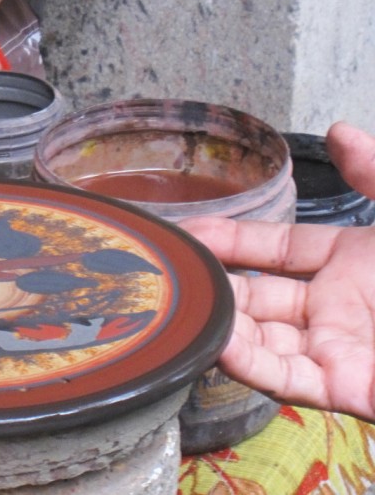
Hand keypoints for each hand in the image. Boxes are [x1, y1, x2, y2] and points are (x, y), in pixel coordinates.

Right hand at [180, 121, 374, 420]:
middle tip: (168, 275)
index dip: (229, 240)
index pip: (273, 251)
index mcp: (354, 264)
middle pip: (257, 297)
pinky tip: (220, 343)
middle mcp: (339, 309)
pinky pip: (288, 379)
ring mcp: (342, 349)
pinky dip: (250, 364)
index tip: (188, 232)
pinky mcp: (351, 388)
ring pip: (262, 340)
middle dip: (212, 285)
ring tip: (182, 307)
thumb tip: (340, 132)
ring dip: (221, 325)